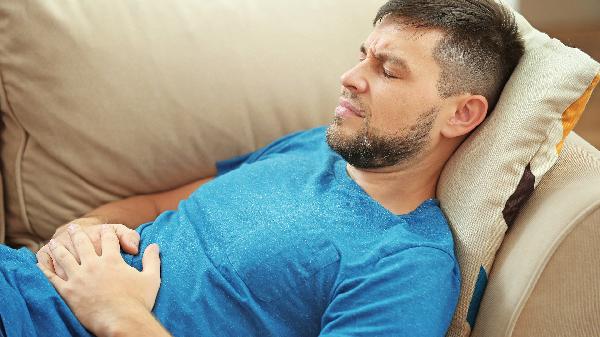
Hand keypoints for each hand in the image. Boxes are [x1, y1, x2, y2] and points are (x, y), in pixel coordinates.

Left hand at [38, 224, 161, 336]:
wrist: (122, 321)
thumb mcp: (151, 278)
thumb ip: (152, 259)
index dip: (107, 231)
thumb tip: (154, 245)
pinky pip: (52, 278)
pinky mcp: (69, 292)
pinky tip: (40, 264)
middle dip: (77, 233)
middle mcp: (94, 264)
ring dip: (58, 248)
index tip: (104, 227)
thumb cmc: (139, 301)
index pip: (109, 238)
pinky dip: (45, 270)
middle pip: (83, 243)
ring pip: (64, 257)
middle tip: (72, 227)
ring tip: (53, 242)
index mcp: (113, 260)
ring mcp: (79, 277)